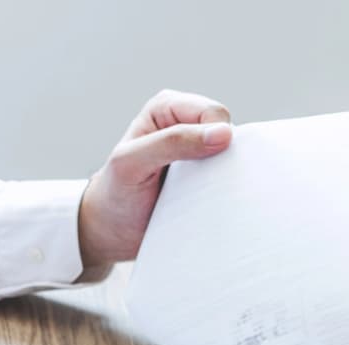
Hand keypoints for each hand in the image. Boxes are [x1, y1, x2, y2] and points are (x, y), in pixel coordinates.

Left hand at [75, 90, 233, 277]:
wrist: (114, 232)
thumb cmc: (116, 194)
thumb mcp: (133, 163)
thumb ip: (173, 142)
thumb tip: (223, 134)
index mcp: (167, 108)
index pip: (214, 113)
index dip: (214, 138)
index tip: (195, 166)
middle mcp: (186, 123)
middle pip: (229, 133)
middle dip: (221, 157)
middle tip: (193, 182)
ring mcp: (199, 151)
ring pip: (234, 156)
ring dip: (223, 176)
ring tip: (196, 193)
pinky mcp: (206, 176)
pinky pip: (231, 178)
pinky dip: (224, 190)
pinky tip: (206, 201)